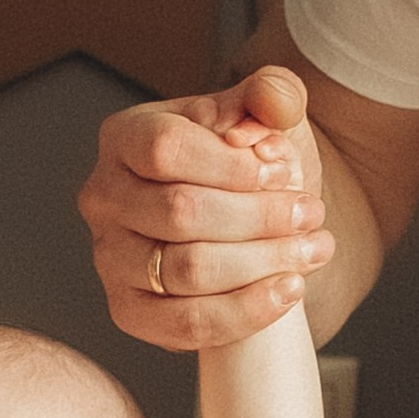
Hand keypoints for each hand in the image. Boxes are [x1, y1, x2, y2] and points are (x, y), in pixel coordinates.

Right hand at [79, 66, 332, 353]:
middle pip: (180, 213)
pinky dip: (245, 311)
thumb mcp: (263, 116)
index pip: (166, 149)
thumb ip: (271, 94)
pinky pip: (185, 323)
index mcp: (124, 137)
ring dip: (262, 262)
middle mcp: (104, 198)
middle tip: (312, 214)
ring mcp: (110, 258)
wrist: (246, 220)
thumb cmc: (248, 164)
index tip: (285, 173)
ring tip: (313, 250)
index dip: (233, 166)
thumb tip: (271, 103)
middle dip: (259, 217)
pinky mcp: (129, 310)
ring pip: (187, 271)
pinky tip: (288, 290)